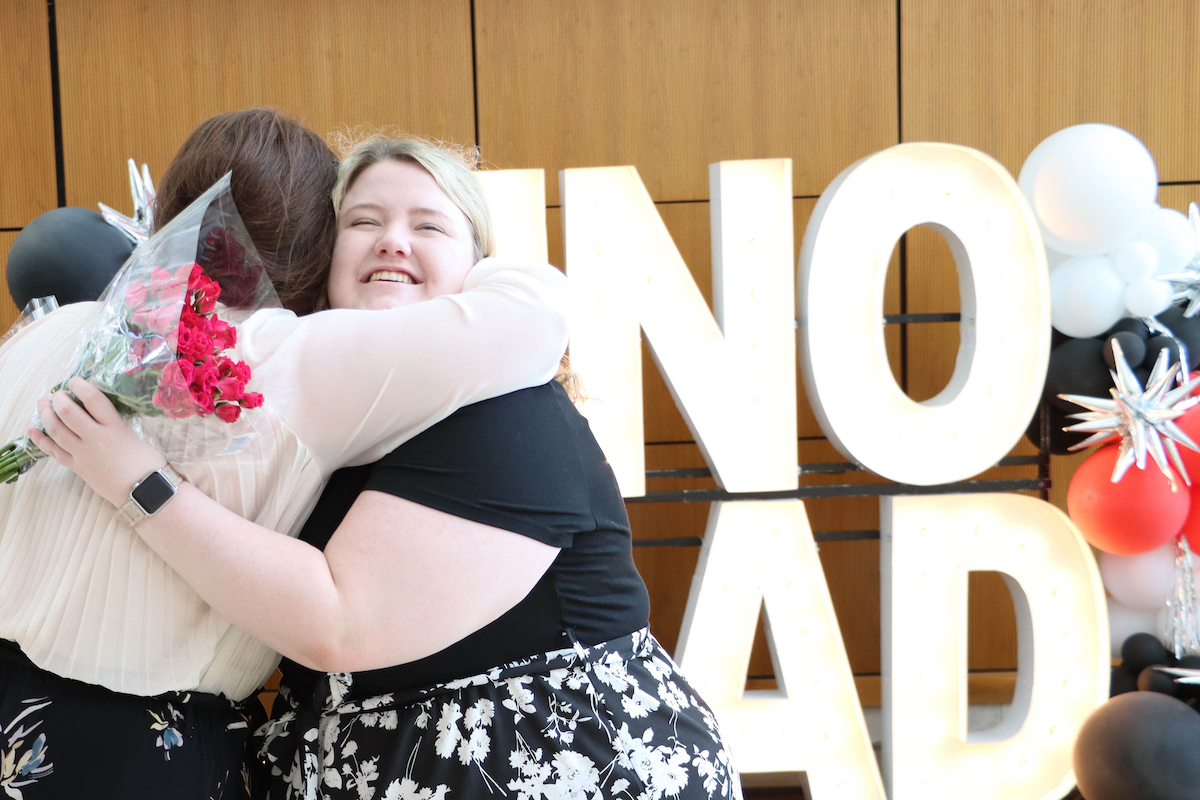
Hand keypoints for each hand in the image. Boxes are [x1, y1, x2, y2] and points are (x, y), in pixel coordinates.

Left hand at [29, 376, 167, 507]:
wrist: (144, 491)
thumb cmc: (147, 463)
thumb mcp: (135, 435)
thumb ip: (115, 423)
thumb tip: (97, 410)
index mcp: (116, 428)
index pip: (93, 400)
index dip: (80, 386)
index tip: (74, 381)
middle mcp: (97, 439)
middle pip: (68, 413)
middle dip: (58, 399)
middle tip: (58, 394)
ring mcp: (84, 454)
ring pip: (56, 430)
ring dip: (46, 414)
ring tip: (43, 404)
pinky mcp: (78, 467)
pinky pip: (53, 452)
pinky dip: (40, 440)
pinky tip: (32, 430)